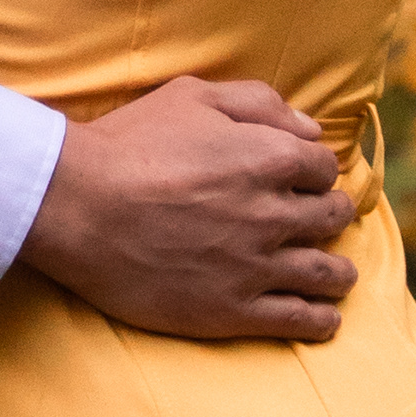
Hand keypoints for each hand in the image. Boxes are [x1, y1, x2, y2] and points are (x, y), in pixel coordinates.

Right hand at [19, 78, 357, 343]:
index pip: (322, 167)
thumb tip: (312, 128)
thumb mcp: (192, 96)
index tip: (304, 181)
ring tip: (338, 277)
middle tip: (321, 222)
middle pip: (331, 217)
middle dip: (330, 215)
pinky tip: (324, 320)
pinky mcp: (231, 310)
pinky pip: (298, 320)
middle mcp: (273, 213)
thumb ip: (259, 103)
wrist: (76, 206)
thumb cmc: (128, 144)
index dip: (314, 171)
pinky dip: (321, 320)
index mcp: (269, 158)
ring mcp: (255, 265)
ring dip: (339, 273)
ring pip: (325, 273)